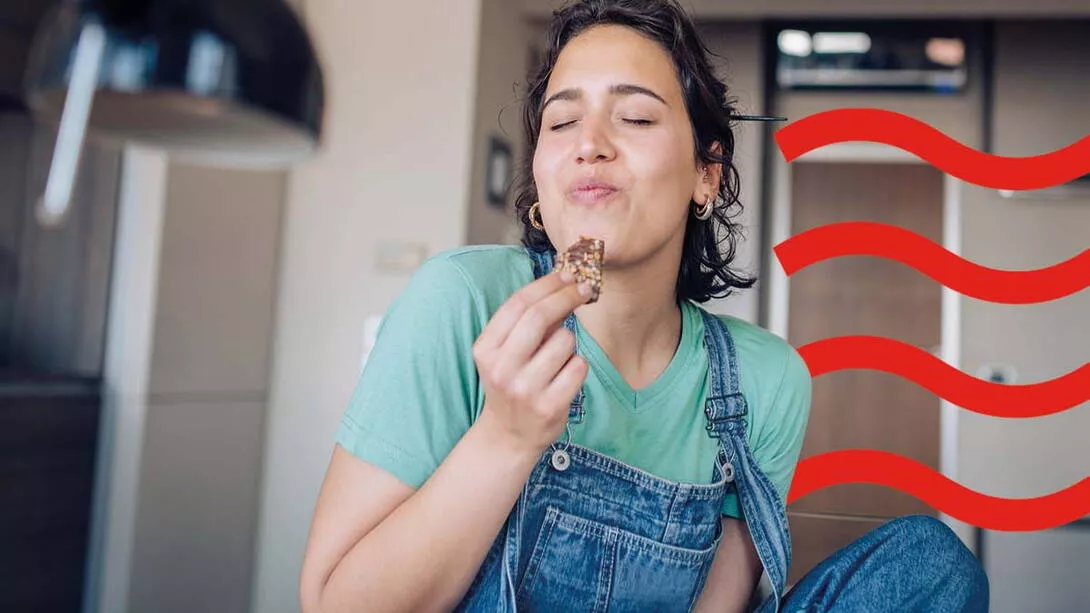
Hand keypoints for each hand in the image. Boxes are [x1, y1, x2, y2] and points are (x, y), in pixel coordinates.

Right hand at [472, 268, 594, 455]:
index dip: (546, 284)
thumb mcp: (503, 353)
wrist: (508, 436)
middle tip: (584, 288)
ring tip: (557, 359)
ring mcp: (525, 389)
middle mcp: (502, 368)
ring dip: (569, 342)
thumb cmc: (511, 383)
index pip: (518, 304)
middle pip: (540, 316)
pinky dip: (577, 366)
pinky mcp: (550, 406)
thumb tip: (563, 283)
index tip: (567, 274)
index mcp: (486, 349)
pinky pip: (578, 367)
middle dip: (567, 296)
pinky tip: (564, 377)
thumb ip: (524, 323)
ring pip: (565, 341)